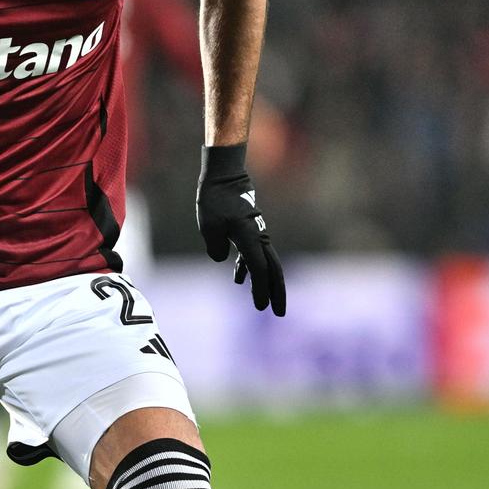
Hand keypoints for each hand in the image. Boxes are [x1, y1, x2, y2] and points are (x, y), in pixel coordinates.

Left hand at [196, 142, 286, 315]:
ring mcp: (256, 233)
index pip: (259, 268)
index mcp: (250, 236)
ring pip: (266, 263)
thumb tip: (222, 259)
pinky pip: (254, 254)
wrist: (224, 175)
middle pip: (273, 269)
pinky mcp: (249, 230)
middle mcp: (258, 236)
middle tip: (279, 313)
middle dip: (276, 292)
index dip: (261, 289)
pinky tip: (239, 279)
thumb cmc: (215, 199)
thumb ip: (216, 246)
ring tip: (263, 304)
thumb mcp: (209, 225)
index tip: (261, 308)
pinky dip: (249, 268)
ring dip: (265, 283)